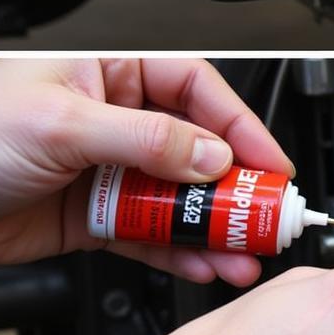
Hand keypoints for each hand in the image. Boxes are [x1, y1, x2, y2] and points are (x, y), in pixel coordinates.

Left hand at [0, 59, 291, 286]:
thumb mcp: (64, 126)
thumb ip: (147, 139)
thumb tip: (212, 156)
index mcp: (112, 72)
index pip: (197, 90)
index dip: (240, 125)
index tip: (270, 162)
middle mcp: (117, 116)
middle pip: (198, 148)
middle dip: (236, 184)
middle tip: (267, 214)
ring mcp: (109, 168)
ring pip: (180, 196)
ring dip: (214, 226)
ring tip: (244, 251)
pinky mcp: (96, 214)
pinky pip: (151, 231)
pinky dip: (179, 250)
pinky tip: (204, 263)